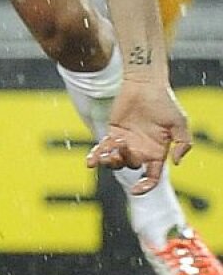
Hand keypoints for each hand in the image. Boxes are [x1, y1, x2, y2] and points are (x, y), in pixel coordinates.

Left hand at [85, 78, 191, 194]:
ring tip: (103, 157)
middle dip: (125, 160)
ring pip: (115, 161)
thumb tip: (176, 162)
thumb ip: (183, 144)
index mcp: (157, 153)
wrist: (146, 84)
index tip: (136, 190)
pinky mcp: (113, 133)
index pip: (152, 176)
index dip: (145, 186)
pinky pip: (103, 148)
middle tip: (123, 145)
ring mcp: (126, 143)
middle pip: (130, 166)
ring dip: (109, 162)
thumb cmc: (165, 102)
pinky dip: (96, 156)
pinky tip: (90, 161)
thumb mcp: (180, 123)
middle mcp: (141, 151)